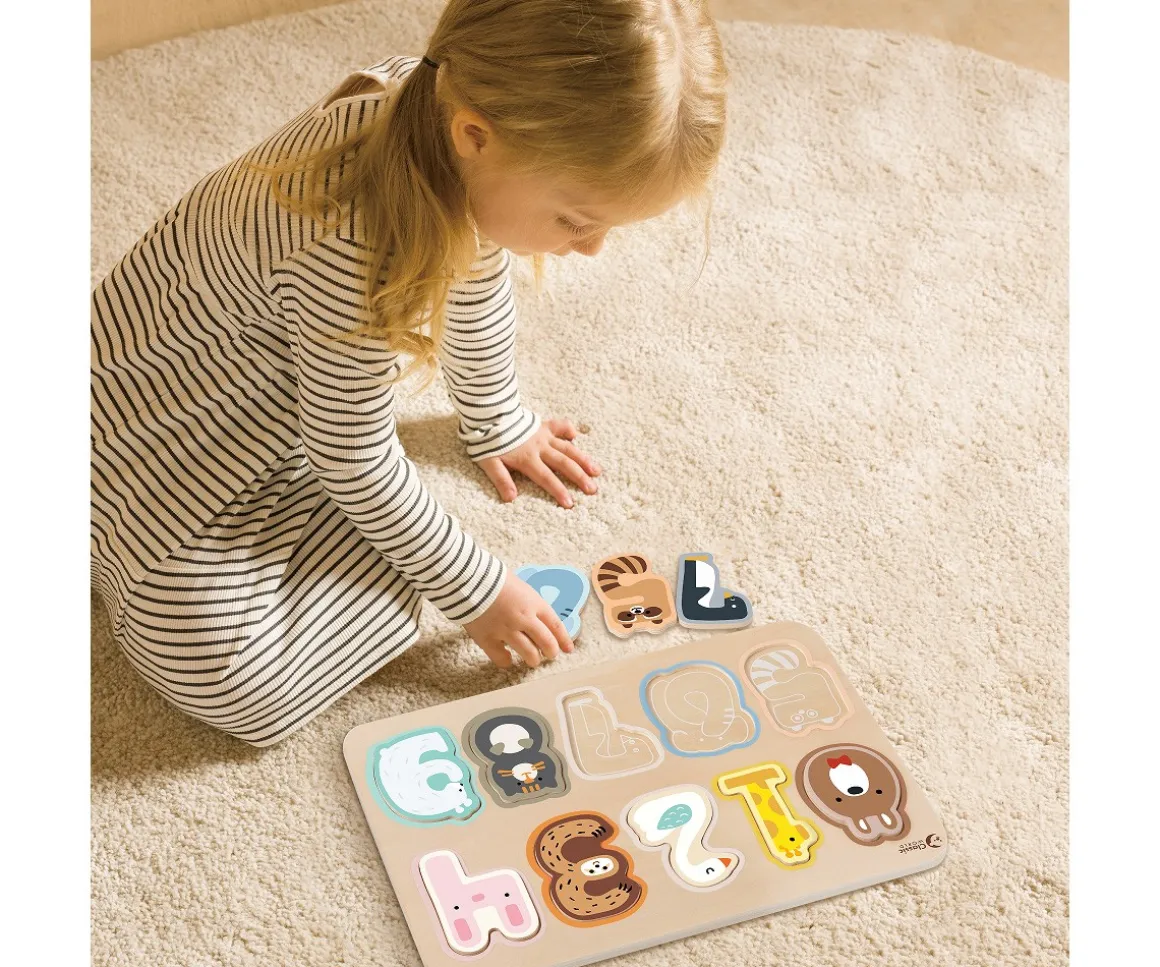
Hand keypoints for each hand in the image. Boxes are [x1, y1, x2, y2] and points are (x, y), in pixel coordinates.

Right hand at [463, 569, 574, 668]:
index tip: (568, 648)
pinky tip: (507, 658)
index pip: (556, 625)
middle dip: (551, 652)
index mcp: (534, 603)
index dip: (564, 639)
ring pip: (529, 654)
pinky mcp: (488, 639)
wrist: (468, 578)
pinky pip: (502, 659)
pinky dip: (506, 661)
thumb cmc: (493, 577)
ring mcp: (506, 631)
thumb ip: (529, 602)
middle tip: (550, 655)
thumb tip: (535, 615)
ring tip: (532, 660)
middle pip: (546, 643)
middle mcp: (524, 619)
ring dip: (533, 660)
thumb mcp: (520, 586)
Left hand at [477, 418, 601, 507]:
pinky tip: (577, 435)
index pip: (546, 478)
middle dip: (579, 477)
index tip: (570, 503)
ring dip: (583, 459)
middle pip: (563, 464)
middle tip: (592, 490)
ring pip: (568, 448)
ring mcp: (543, 436)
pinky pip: (559, 425)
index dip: (558, 491)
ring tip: (596, 470)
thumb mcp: (489, 463)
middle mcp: (540, 448)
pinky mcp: (543, 426)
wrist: (489, 415)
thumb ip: (501, 479)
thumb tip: (511, 498)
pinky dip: (568, 429)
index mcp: (527, 459)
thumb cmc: (488, 441)